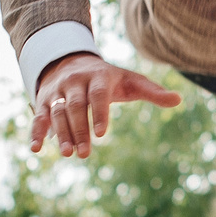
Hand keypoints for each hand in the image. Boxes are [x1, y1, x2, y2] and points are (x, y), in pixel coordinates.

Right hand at [29, 52, 182, 159]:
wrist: (72, 62)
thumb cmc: (109, 79)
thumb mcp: (131, 82)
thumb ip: (152, 92)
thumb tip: (179, 100)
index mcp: (98, 76)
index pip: (98, 95)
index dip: (99, 113)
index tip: (102, 134)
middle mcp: (75, 82)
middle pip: (75, 107)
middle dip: (80, 130)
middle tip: (85, 154)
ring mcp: (58, 91)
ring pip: (57, 113)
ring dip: (61, 134)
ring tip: (68, 154)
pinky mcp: (44, 101)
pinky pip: (39, 117)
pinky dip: (36, 132)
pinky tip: (36, 149)